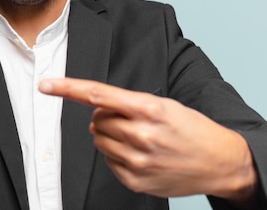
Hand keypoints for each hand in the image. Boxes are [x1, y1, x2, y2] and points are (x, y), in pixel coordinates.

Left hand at [39, 78, 257, 202]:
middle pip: (96, 119)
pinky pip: (108, 161)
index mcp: (149, 109)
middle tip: (131, 120)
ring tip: (139, 138)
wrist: (221, 162)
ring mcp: (139, 160)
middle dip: (106, 116)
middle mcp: (142, 134)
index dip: (68, 88)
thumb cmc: (192, 129)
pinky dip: (118, 155)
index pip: (98, 95)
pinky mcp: (136, 181)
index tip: (46, 85)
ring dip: (111, 136)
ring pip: (99, 140)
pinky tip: (141, 155)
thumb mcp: (165, 105)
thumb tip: (95, 110)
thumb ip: (128, 104)